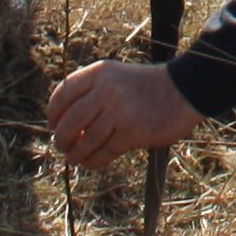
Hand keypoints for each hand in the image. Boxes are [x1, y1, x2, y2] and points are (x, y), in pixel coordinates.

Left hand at [47, 60, 201, 165]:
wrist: (183, 89)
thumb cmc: (146, 87)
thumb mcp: (116, 77)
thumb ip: (91, 93)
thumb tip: (61, 124)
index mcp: (100, 72)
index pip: (63, 94)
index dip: (53, 113)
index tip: (52, 125)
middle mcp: (107, 89)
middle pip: (70, 120)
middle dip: (61, 138)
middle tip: (61, 146)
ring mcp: (120, 111)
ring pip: (86, 140)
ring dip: (75, 153)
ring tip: (73, 158)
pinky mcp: (132, 132)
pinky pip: (105, 152)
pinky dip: (93, 161)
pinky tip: (89, 163)